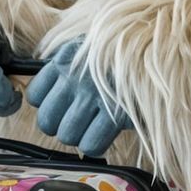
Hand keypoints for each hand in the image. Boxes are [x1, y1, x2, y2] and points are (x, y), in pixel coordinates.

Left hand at [27, 39, 131, 155]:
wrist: (155, 45)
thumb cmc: (119, 51)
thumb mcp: (86, 47)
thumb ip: (65, 65)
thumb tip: (46, 94)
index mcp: (63, 60)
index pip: (35, 96)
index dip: (47, 106)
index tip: (62, 105)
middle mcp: (73, 78)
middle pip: (47, 122)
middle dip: (60, 126)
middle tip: (77, 121)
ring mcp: (93, 96)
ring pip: (67, 136)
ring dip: (79, 136)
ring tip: (93, 126)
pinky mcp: (114, 113)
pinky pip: (90, 145)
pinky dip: (95, 145)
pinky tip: (104, 133)